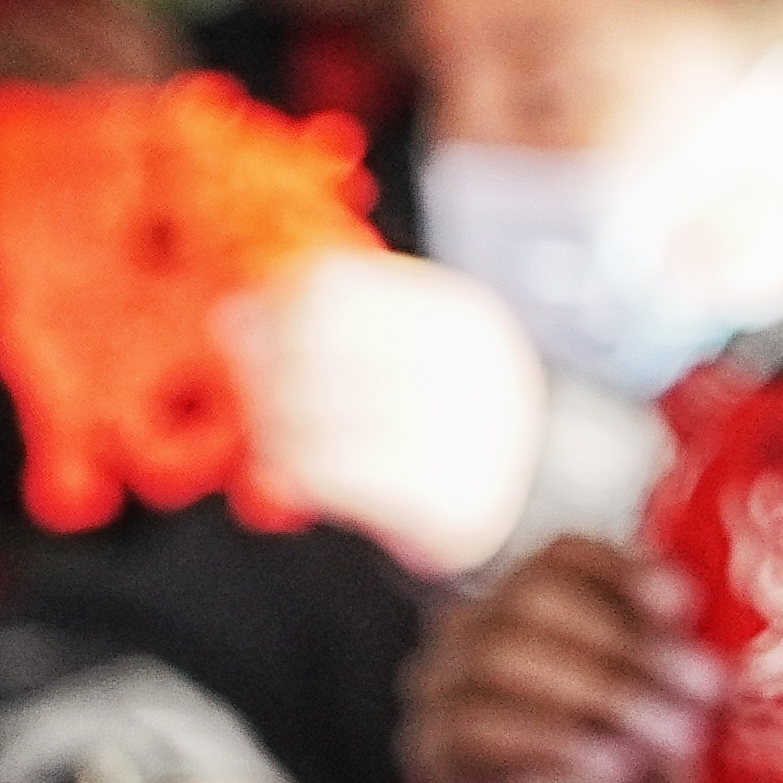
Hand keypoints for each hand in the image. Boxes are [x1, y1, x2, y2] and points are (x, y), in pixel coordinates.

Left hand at [232, 237, 562, 575]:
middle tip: (271, 400)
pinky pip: (324, 470)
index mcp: (454, 314)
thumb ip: (327, 324)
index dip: (281, 306)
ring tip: (284, 441)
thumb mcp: (414, 350)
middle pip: (310, 346)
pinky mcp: (435, 493)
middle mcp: (455, 365)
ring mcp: (449, 430)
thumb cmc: (462, 417)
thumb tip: (229, 314)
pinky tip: (294, 477)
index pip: (334, 283)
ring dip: (274, 428)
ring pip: (306, 410)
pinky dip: (291, 471)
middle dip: (269, 374)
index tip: (267, 332)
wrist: (553, 499)